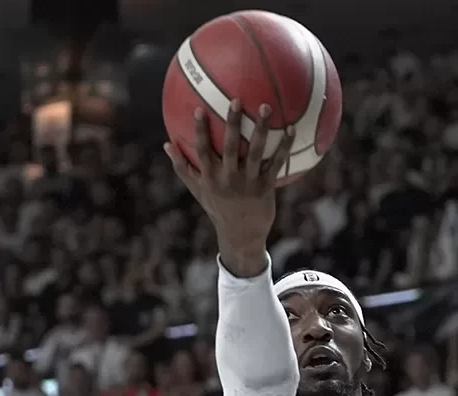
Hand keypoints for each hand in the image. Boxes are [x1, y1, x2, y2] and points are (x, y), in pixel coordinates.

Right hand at [164, 101, 295, 276]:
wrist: (241, 234)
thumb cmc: (217, 207)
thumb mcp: (197, 189)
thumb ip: (182, 167)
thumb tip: (166, 144)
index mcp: (210, 177)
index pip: (202, 151)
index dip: (200, 131)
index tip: (199, 109)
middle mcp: (229, 178)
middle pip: (231, 147)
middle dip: (233, 123)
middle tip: (236, 100)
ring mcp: (248, 182)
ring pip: (256, 152)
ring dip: (262, 129)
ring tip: (267, 107)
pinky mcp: (266, 187)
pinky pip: (276, 163)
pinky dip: (284, 146)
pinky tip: (292, 129)